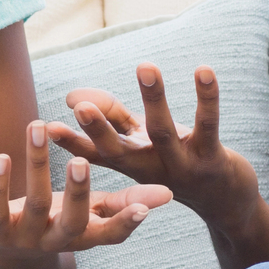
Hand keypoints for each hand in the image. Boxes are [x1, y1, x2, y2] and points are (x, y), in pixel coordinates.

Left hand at [0, 122, 172, 268]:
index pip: (111, 233)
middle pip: (73, 222)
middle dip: (78, 192)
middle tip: (80, 162)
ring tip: (39, 126)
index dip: (126, 223)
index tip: (145, 208)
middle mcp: (59, 240)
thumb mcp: (94, 212)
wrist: (8, 251)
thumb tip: (170, 193)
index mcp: (87, 236)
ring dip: (37, 164)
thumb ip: (127, 201)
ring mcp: (27, 238)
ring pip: (36, 203)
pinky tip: (2, 157)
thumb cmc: (61, 220)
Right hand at [44, 64, 259, 224]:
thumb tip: (72, 95)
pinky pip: (208, 124)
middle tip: (79, 106)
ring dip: (153, 98)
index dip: (70, 142)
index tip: (45, 127)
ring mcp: (180, 166)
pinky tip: (203, 70)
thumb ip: (109, 116)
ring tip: (145, 66)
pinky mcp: (211, 159)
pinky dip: (207, 97)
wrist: (224, 202)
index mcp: (129, 165)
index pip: (94, 154)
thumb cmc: (174, 161)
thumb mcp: (139, 141)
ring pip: (163, 131)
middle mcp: (150, 169)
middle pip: (119, 149)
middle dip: (98, 127)